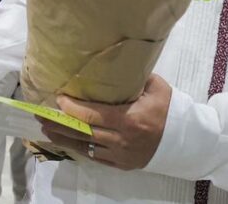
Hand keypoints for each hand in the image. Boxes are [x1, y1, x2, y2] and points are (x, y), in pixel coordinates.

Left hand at [39, 74, 171, 170]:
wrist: (186, 140)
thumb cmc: (169, 109)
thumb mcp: (156, 87)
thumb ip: (134, 78)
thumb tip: (114, 63)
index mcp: (129, 119)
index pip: (93, 115)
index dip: (73, 108)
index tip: (58, 100)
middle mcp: (122, 139)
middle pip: (84, 132)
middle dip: (60, 123)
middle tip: (41, 115)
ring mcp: (121, 154)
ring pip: (86, 147)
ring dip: (64, 138)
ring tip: (46, 129)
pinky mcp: (121, 164)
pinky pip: (95, 157)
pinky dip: (79, 149)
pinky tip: (67, 142)